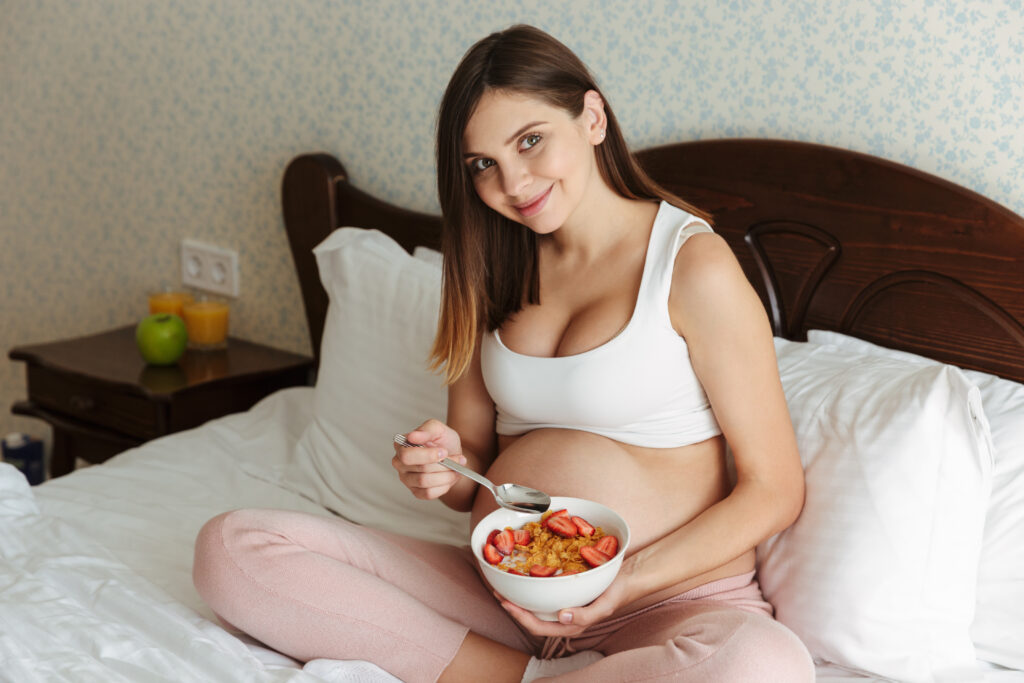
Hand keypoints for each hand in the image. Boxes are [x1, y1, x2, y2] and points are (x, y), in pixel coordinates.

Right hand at [392, 419, 465, 499]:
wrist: (454, 456)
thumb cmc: (443, 441)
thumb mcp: (439, 429)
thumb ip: (427, 429)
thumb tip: (412, 436)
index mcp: (401, 445)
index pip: (406, 455)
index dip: (427, 455)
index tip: (444, 451)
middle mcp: (400, 463)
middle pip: (420, 469)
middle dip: (443, 465)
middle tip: (457, 459)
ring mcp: (406, 479)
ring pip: (425, 482)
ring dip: (446, 475)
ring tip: (456, 468)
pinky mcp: (416, 491)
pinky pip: (428, 493)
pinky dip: (443, 486)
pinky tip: (449, 477)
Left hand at [493, 570, 632, 637]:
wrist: (627, 578)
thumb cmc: (616, 593)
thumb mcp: (604, 606)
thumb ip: (585, 616)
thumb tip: (562, 617)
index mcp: (570, 626)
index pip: (538, 627)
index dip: (519, 617)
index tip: (506, 603)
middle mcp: (563, 618)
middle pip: (531, 619)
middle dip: (513, 608)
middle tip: (497, 592)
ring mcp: (563, 606)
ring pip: (535, 607)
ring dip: (519, 598)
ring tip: (504, 585)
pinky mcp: (564, 593)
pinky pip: (543, 594)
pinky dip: (530, 587)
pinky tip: (524, 575)